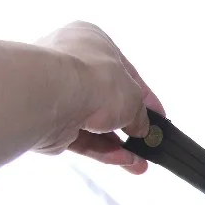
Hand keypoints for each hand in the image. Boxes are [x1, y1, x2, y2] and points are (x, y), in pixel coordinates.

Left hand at [36, 22, 163, 173]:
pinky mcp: (49, 122)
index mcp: (91, 41)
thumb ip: (140, 114)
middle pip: (108, 101)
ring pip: (94, 125)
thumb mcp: (133, 96)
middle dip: (130, 126)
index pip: (124, 72)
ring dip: (119, 144)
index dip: (144, 97)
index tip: (157, 117)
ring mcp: (57, 94)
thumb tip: (142, 128)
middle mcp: (71, 63)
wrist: (47, 95)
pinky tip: (123, 161)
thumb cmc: (90, 78)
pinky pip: (82, 139)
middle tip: (147, 141)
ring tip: (141, 163)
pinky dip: (103, 151)